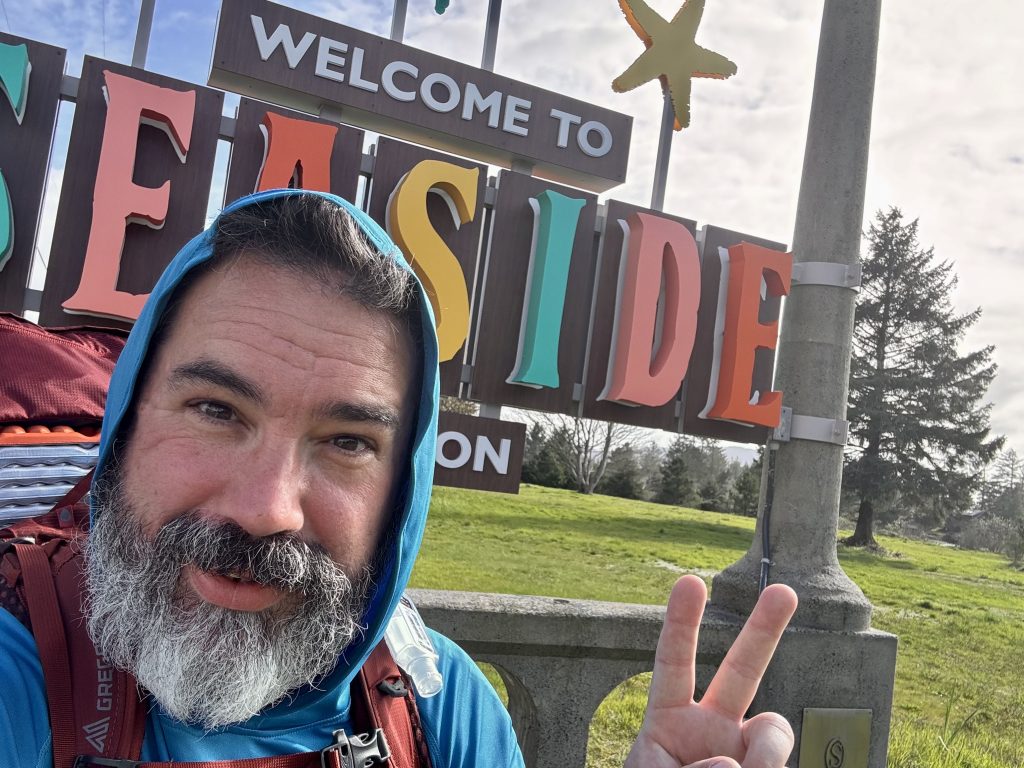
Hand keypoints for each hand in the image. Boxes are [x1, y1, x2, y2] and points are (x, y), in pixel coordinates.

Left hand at [624, 575, 797, 767]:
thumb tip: (731, 760)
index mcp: (669, 723)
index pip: (673, 664)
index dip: (681, 623)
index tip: (689, 581)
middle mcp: (714, 730)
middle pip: (742, 670)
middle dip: (764, 629)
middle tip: (784, 590)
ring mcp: (748, 756)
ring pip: (773, 730)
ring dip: (765, 755)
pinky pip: (779, 766)